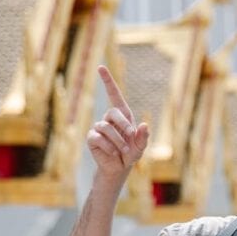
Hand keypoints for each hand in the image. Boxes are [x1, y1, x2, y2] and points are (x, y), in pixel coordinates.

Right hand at [87, 65, 149, 181]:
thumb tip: (144, 125)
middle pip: (112, 112)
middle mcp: (108, 119)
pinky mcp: (92, 138)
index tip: (100, 67)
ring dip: (117, 141)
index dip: (107, 80)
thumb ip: (143, 137)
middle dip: (123, 125)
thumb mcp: (140, 146)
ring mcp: (98, 128)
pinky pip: (98, 138)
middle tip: (131, 137)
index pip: (114, 94)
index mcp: (122, 115)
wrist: (119, 168)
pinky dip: (109, 147)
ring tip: (123, 151)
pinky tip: (113, 153)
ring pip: (105, 127)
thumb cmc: (131, 154)